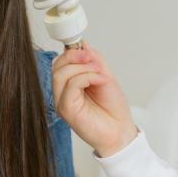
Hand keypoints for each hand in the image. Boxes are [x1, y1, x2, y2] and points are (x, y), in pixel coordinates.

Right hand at [52, 42, 137, 156]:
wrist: (120, 131)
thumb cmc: (113, 108)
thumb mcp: (105, 76)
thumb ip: (94, 60)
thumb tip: (82, 45)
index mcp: (71, 82)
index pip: (61, 61)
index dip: (70, 50)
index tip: (83, 46)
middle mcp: (63, 91)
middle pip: (57, 65)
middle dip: (74, 56)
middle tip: (91, 58)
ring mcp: (62, 100)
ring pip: (60, 74)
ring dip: (82, 67)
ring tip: (99, 72)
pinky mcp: (65, 109)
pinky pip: (69, 86)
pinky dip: (86, 77)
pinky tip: (99, 80)